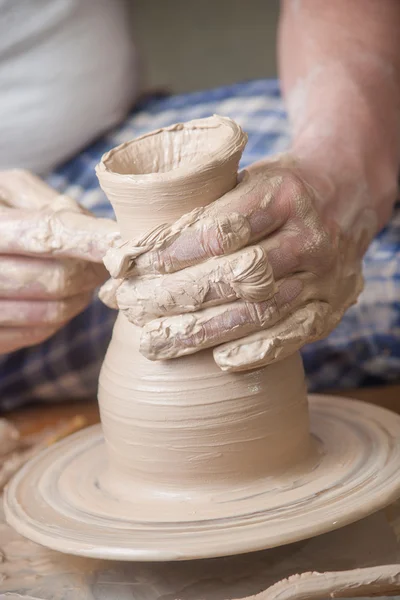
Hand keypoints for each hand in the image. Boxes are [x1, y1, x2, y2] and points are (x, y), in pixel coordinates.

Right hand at [0, 170, 118, 354]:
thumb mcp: (12, 192)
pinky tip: (59, 296)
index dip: (93, 241)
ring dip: (81, 295)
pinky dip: (59, 316)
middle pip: (60, 279)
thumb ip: (53, 206)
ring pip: (54, 311)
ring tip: (82, 275)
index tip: (123, 242)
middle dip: (92, 270)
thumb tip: (101, 231)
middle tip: (105, 260)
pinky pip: (39, 332)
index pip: (49, 235)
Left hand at [104, 154, 375, 371]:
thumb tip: (118, 258)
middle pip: (235, 275)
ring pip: (259, 310)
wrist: (347, 194)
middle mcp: (309, 236)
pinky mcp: (332, 306)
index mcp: (283, 193)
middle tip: (131, 307)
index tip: (130, 267)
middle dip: (176, 296)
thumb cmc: (277, 189)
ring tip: (155, 342)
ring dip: (202, 331)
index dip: (172, 253)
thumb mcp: (240, 178)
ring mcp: (325, 275)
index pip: (220, 230)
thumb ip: (191, 212)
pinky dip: (257, 351)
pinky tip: (219, 361)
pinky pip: (295, 335)